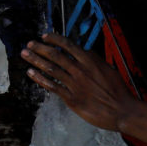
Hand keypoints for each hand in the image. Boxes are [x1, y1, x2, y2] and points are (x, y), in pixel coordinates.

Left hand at [21, 33, 145, 133]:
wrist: (121, 110)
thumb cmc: (117, 89)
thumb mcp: (107, 68)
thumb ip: (93, 59)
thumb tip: (82, 51)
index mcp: (90, 61)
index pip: (68, 45)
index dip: (54, 39)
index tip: (44, 36)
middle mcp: (80, 70)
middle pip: (56, 55)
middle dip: (40, 48)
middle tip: (29, 44)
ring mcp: (75, 84)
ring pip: (51, 69)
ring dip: (36, 60)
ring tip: (25, 54)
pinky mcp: (72, 99)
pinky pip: (52, 86)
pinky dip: (40, 79)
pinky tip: (31, 73)